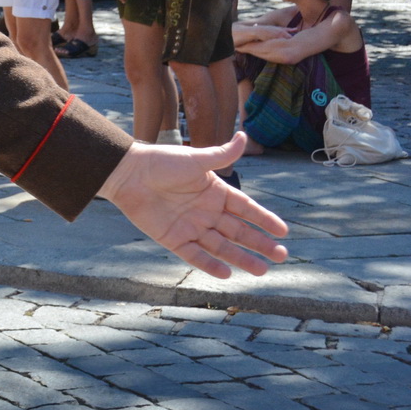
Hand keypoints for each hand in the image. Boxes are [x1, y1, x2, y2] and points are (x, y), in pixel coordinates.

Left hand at [98, 133, 287, 278]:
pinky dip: (210, 264)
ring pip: (221, 246)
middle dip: (260, 243)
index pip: (245, 208)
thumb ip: (221, 154)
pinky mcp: (173, 238)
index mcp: (214, 192)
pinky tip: (228, 274)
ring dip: (242, 258)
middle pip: (238, 231)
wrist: (127, 173)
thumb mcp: (195, 159)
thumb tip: (244, 136)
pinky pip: (195, 255)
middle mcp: (206, 211)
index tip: (283, 231)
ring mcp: (191, 226)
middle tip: (282, 255)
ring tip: (262, 270)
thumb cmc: (161, 162)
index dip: (264, 219)